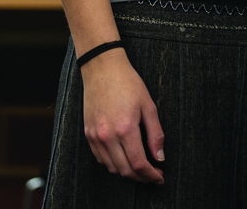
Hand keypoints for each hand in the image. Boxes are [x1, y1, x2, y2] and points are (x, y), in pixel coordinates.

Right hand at [81, 52, 165, 183]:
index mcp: (125, 128)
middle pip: (124, 170)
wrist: (102, 69)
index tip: (159, 176)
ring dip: (126, 172)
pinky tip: (123, 158)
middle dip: (141, 177)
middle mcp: (107, 136)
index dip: (151, 174)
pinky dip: (112, 164)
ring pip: (111, 167)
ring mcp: (95, 136)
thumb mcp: (148, 105)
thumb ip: (155, 133)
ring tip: (140, 168)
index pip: (139, 163)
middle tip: (152, 175)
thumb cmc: (128, 83)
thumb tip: (160, 156)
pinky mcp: (87, 134)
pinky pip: (100, 158)